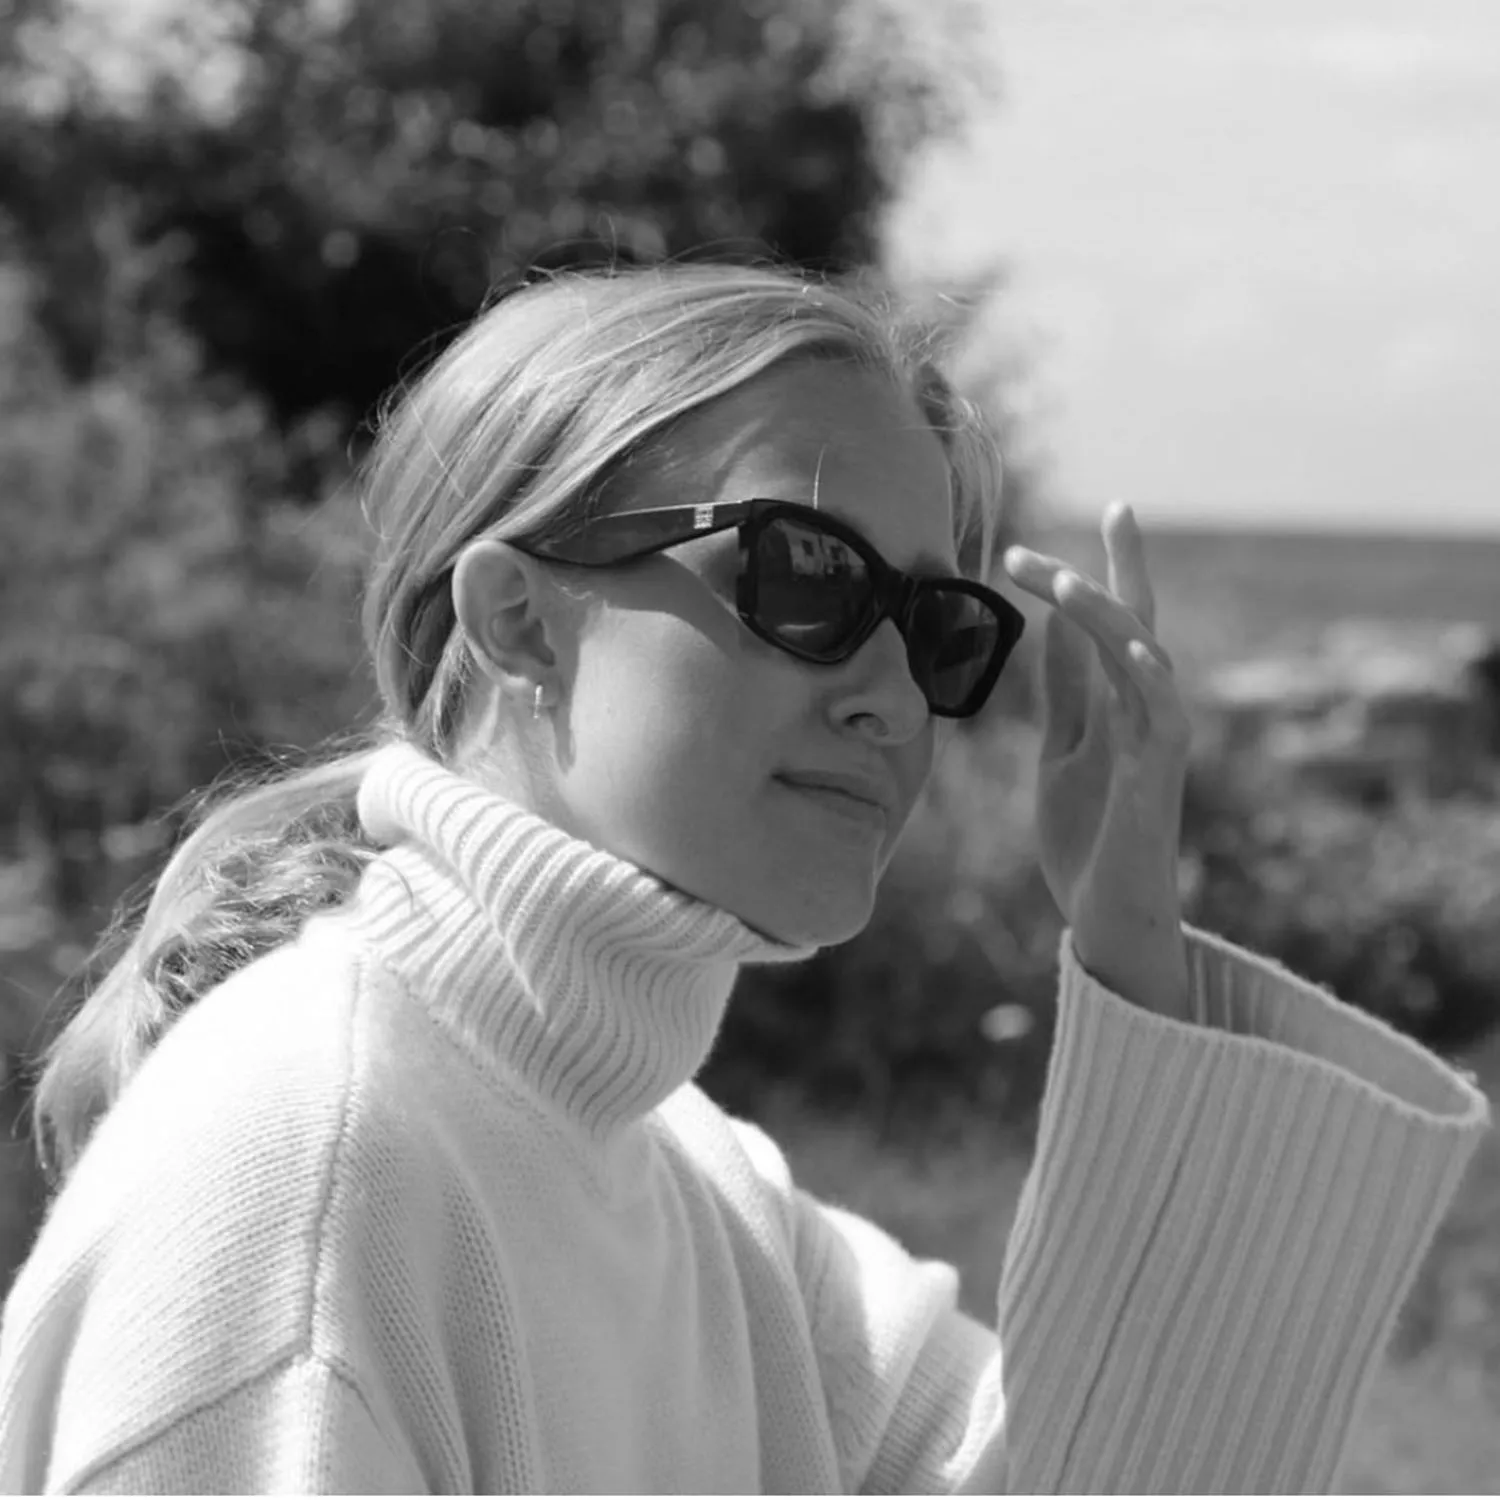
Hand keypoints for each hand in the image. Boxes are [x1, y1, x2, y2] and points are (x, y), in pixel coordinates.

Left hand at [1003, 503, 1193, 1020]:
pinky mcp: (1159, 775)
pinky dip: (1147, 674)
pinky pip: (1163, 713)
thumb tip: (1050, 627)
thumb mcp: (1060, 750)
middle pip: (1134, 622)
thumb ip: (1064, 693)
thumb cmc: (1087, 838)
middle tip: (1117, 505)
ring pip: (1142, 657)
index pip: (1104, 624)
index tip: (1070, 526)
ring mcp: (1156, 740)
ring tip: (1068, 577)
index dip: (1090, 575)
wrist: (1103, 917)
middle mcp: (1142, 712)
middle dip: (1126, 565)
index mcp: (1115, 706)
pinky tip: (1125, 640)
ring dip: (1107, 613)